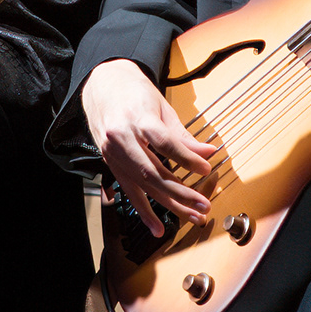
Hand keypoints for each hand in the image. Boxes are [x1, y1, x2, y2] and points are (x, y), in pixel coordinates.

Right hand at [79, 58, 215, 236]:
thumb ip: (183, 135)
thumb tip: (208, 153)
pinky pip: (128, 191)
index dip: (187, 159)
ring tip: (192, 215)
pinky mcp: (110, 163)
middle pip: (153, 171)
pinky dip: (143, 210)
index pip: (165, 143)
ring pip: (143, 184)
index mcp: (137, 117)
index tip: (206, 169)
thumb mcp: (162, 107)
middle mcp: (122, 138)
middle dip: (181, 192)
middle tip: (203, 204)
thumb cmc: (134, 93)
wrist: (102, 85)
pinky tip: (157, 226)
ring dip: (169, 204)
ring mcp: (113, 153)